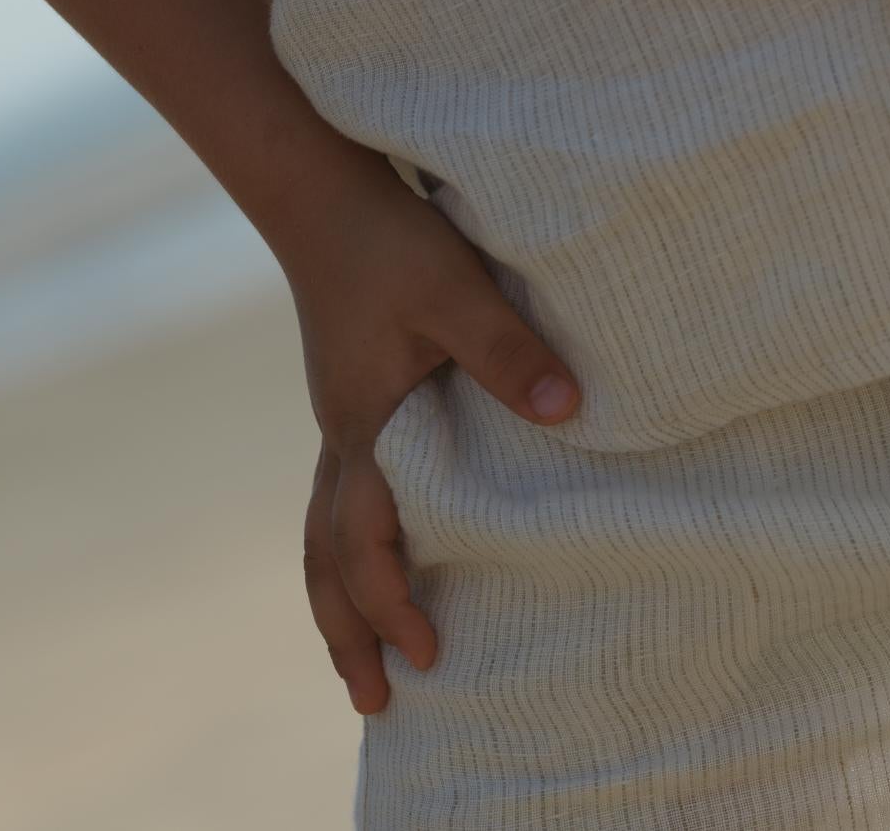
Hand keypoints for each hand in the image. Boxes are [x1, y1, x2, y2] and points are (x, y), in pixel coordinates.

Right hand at [279, 169, 581, 713]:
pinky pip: (341, 493)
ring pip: (323, 530)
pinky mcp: (353, 394)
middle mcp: (343, 434)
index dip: (391, 605)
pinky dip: (351, 543)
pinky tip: (382, 545)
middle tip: (376, 701)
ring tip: (364, 650)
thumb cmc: (387, 237)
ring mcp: (341, 417)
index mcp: (364, 427)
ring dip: (342, 594)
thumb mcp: (454, 289)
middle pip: (325, 558)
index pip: (363, 543)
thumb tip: (570, 414)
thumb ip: (508, 352)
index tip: (428, 654)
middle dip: (348, 631)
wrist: (319, 187)